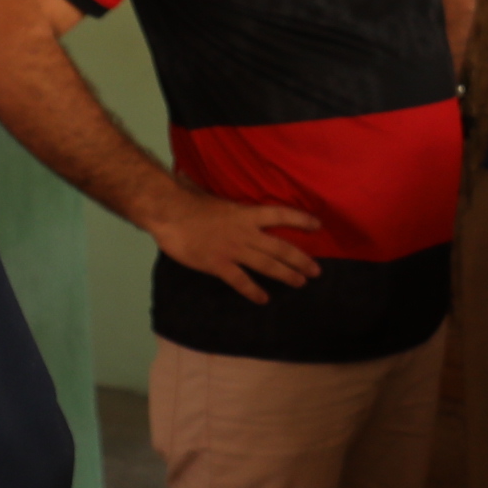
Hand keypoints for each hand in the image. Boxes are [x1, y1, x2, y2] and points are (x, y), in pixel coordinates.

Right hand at [154, 193, 324, 301]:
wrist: (169, 213)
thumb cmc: (187, 202)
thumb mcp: (212, 196)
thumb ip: (222, 200)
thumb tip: (217, 187)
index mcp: (246, 213)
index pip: (280, 214)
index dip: (300, 219)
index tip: (318, 225)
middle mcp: (246, 232)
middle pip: (280, 247)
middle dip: (300, 259)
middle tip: (317, 270)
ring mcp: (233, 250)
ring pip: (267, 265)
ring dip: (286, 275)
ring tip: (301, 282)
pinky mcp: (218, 264)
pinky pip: (241, 281)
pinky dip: (253, 291)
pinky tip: (264, 299)